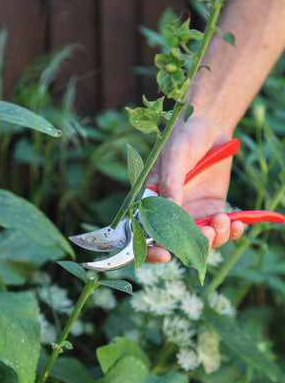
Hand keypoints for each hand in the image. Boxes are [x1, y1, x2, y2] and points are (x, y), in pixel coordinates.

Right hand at [145, 117, 243, 262]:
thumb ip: (171, 181)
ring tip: (223, 220)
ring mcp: (193, 213)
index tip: (165, 255)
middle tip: (207, 233)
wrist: (210, 127)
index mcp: (152, 200)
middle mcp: (171, 212)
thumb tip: (170, 208)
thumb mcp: (176, 155)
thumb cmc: (184, 136)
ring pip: (200, 241)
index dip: (151, 250)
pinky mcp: (213, 210)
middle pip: (174, 244)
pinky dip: (230, 232)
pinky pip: (221, 230)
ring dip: (214, 239)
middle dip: (191, 247)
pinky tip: (237, 223)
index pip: (144, 232)